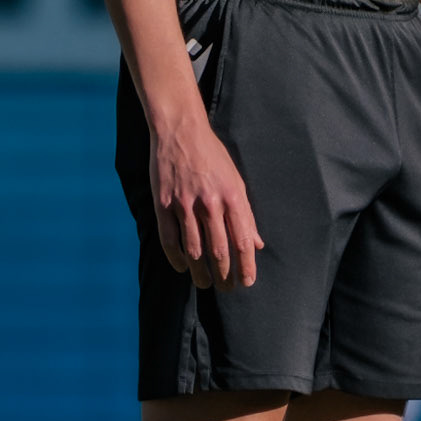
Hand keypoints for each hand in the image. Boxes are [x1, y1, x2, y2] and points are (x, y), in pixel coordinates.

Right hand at [150, 114, 262, 289]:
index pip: (243, 241)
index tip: (247, 282)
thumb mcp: (236, 181)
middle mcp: (210, 203)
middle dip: (225, 275)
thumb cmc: (212, 156)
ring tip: (205, 284)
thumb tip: (257, 243)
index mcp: (233, 197)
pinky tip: (182, 267)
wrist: (180, 131)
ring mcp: (185, 204)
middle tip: (227, 289)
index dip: (246, 266)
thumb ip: (246, 214)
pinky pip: (170, 239)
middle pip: (219, 250)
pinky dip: (176, 258)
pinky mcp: (164, 204)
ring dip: (201, 273)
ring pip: (194, 250)